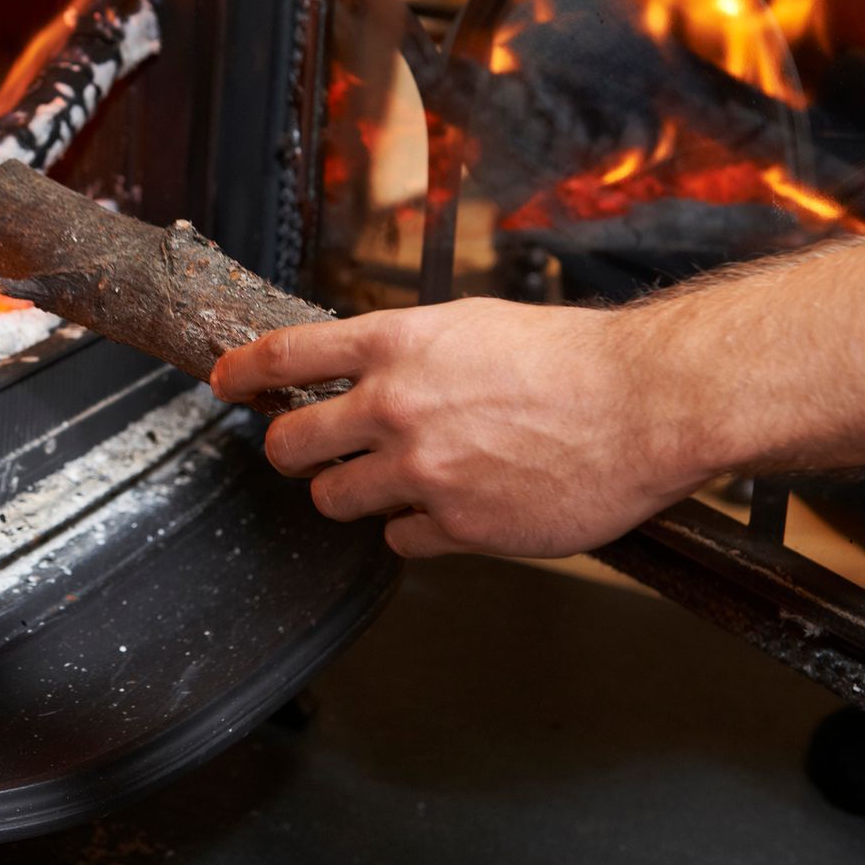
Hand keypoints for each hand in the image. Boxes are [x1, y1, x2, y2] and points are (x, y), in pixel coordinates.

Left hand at [209, 298, 712, 558]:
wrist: (643, 404)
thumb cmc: (568, 358)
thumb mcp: (470, 325)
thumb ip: (406, 350)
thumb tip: (360, 369)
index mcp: (396, 345)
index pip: (284, 355)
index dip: (241, 372)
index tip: (222, 382)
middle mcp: (396, 406)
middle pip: (292, 443)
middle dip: (289, 451)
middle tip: (301, 453)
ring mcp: (423, 470)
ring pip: (337, 499)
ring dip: (351, 493)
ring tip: (389, 481)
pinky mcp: (458, 524)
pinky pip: (400, 538)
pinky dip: (414, 528)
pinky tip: (449, 509)